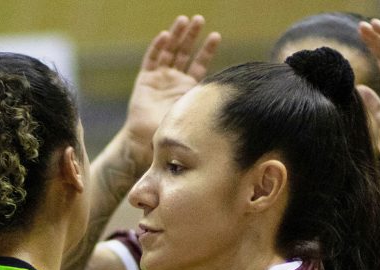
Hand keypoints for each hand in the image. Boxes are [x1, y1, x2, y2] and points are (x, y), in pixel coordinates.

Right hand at [123, 15, 220, 164]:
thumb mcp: (194, 114)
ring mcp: (160, 78)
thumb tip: (234, 100)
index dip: (207, 50)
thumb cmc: (172, 132)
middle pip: (184, 52)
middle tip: (199, 19)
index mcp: (187, 88)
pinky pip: (151, 59)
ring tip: (183, 20)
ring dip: (176, 35)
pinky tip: (164, 35)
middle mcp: (174, 79)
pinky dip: (157, 47)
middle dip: (192, 36)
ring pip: (169, 51)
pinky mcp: (145, 79)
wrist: (147, 140)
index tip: (215, 35)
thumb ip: (206, 104)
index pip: (199, 64)